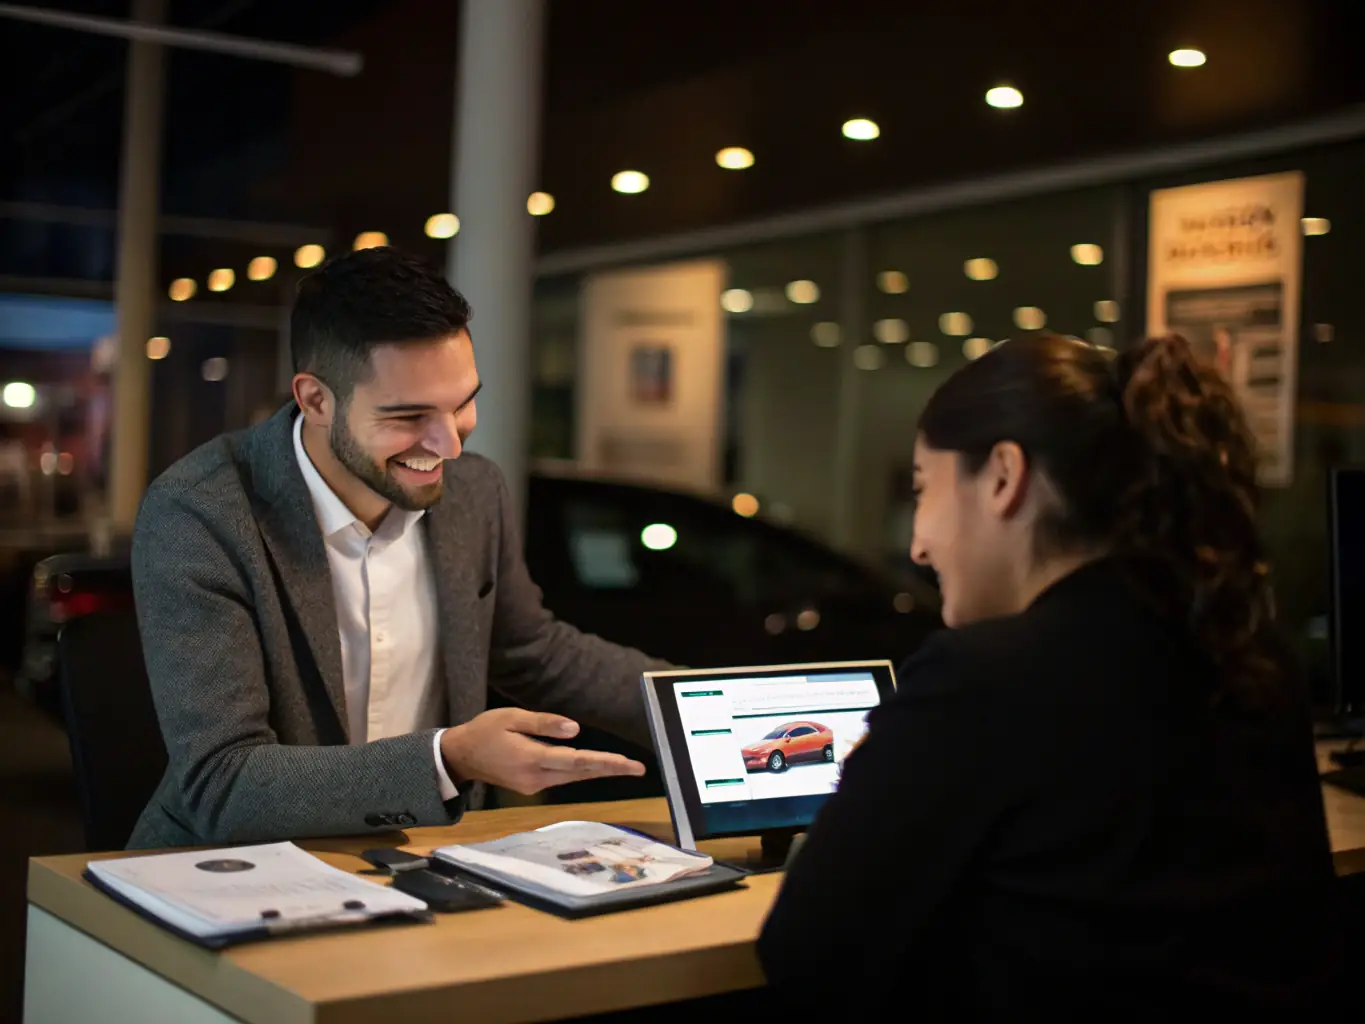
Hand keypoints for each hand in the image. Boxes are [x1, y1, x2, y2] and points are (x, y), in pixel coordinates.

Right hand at [440, 708, 645, 795]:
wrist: (461, 756)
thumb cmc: (485, 730)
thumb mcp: (512, 717)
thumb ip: (544, 724)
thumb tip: (575, 730)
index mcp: (532, 758)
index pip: (577, 761)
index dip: (606, 763)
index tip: (628, 765)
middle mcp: (535, 777)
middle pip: (581, 773)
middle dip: (610, 769)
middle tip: (638, 768)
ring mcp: (533, 785)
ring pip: (573, 777)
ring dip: (598, 771)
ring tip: (625, 766)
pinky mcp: (531, 786)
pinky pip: (561, 777)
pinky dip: (579, 771)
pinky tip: (594, 766)